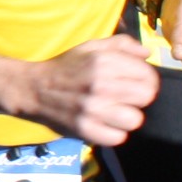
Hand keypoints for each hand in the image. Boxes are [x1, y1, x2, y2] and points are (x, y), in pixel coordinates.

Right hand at [15, 34, 156, 145]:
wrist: (33, 88)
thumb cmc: (67, 66)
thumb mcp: (91, 46)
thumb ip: (122, 44)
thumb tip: (147, 54)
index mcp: (104, 61)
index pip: (149, 76)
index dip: (145, 79)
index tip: (134, 82)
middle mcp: (100, 84)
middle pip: (146, 97)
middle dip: (139, 97)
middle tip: (125, 98)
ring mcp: (92, 108)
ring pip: (135, 119)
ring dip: (127, 117)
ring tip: (115, 112)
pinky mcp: (85, 129)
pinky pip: (118, 137)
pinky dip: (113, 132)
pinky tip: (105, 124)